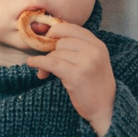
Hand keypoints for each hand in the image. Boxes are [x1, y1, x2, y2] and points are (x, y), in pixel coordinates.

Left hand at [33, 17, 117, 136]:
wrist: (105, 108)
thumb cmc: (95, 86)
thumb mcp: (94, 61)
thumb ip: (79, 47)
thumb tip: (50, 37)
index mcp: (98, 45)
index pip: (72, 28)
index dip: (57, 32)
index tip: (48, 38)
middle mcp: (94, 50)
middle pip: (61, 41)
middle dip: (50, 52)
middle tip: (47, 64)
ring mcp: (86, 62)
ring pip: (55, 53)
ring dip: (46, 63)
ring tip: (45, 74)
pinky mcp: (76, 75)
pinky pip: (51, 63)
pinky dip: (38, 63)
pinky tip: (32, 64)